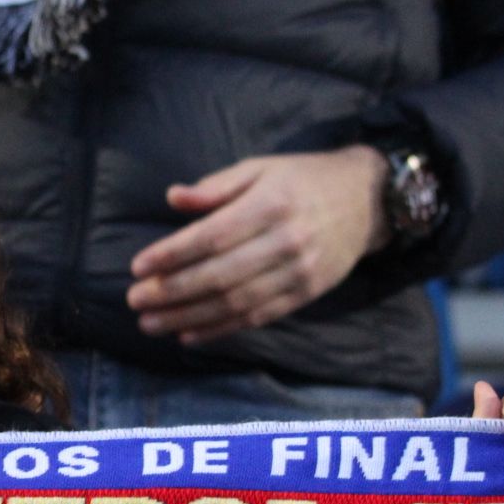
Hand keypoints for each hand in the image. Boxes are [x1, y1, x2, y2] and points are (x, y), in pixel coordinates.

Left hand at [126, 145, 388, 343]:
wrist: (368, 201)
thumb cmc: (302, 180)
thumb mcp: (260, 168)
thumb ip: (216, 186)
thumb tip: (172, 198)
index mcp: (271, 205)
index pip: (212, 237)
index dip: (172, 254)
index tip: (138, 267)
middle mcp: (286, 242)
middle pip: (219, 275)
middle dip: (171, 292)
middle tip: (135, 301)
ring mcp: (299, 272)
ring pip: (235, 303)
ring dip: (187, 317)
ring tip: (150, 324)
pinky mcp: (306, 294)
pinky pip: (257, 318)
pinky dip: (220, 330)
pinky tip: (188, 334)